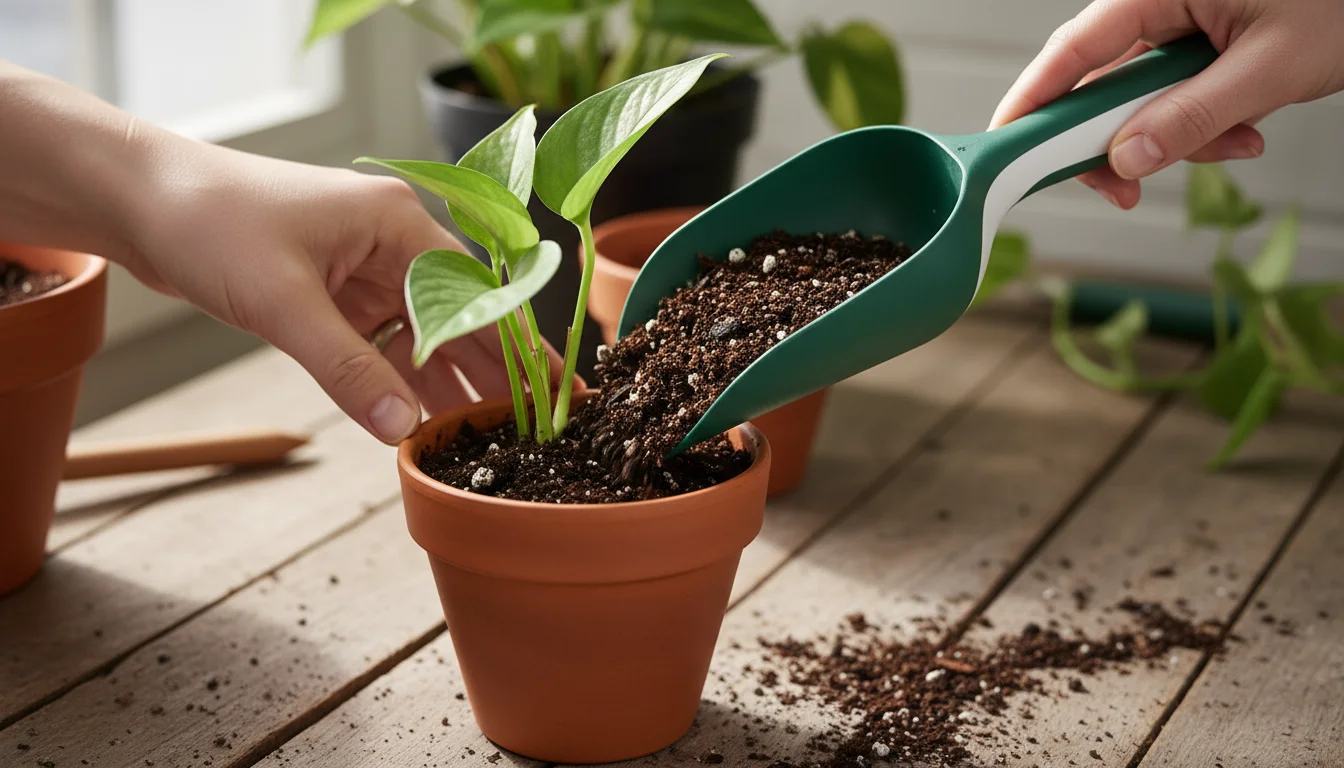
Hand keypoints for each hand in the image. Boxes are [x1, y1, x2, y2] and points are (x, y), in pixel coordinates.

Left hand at [119, 136, 564, 443]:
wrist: (136, 199)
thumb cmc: (210, 223)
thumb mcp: (284, 302)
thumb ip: (348, 369)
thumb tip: (403, 430)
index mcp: (399, 224)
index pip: (480, 298)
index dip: (521, 353)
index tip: (558, 398)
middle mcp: (391, 243)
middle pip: (461, 318)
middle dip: (493, 375)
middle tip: (531, 433)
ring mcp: (362, 267)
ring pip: (423, 335)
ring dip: (446, 383)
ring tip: (485, 437)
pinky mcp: (331, 291)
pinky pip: (381, 342)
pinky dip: (398, 379)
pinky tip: (419, 416)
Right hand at [989, 0, 1343, 208]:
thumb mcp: (1270, 68)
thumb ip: (1192, 117)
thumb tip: (1126, 159)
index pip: (1075, 50)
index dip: (1034, 101)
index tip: (1006, 147)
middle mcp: (1161, 1)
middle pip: (1100, 81)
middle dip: (1118, 139)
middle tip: (1124, 187)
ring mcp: (1180, 19)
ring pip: (1141, 96)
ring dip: (1175, 135)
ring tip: (1236, 142)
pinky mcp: (1199, 38)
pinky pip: (1175, 91)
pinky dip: (1200, 121)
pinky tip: (1243, 129)